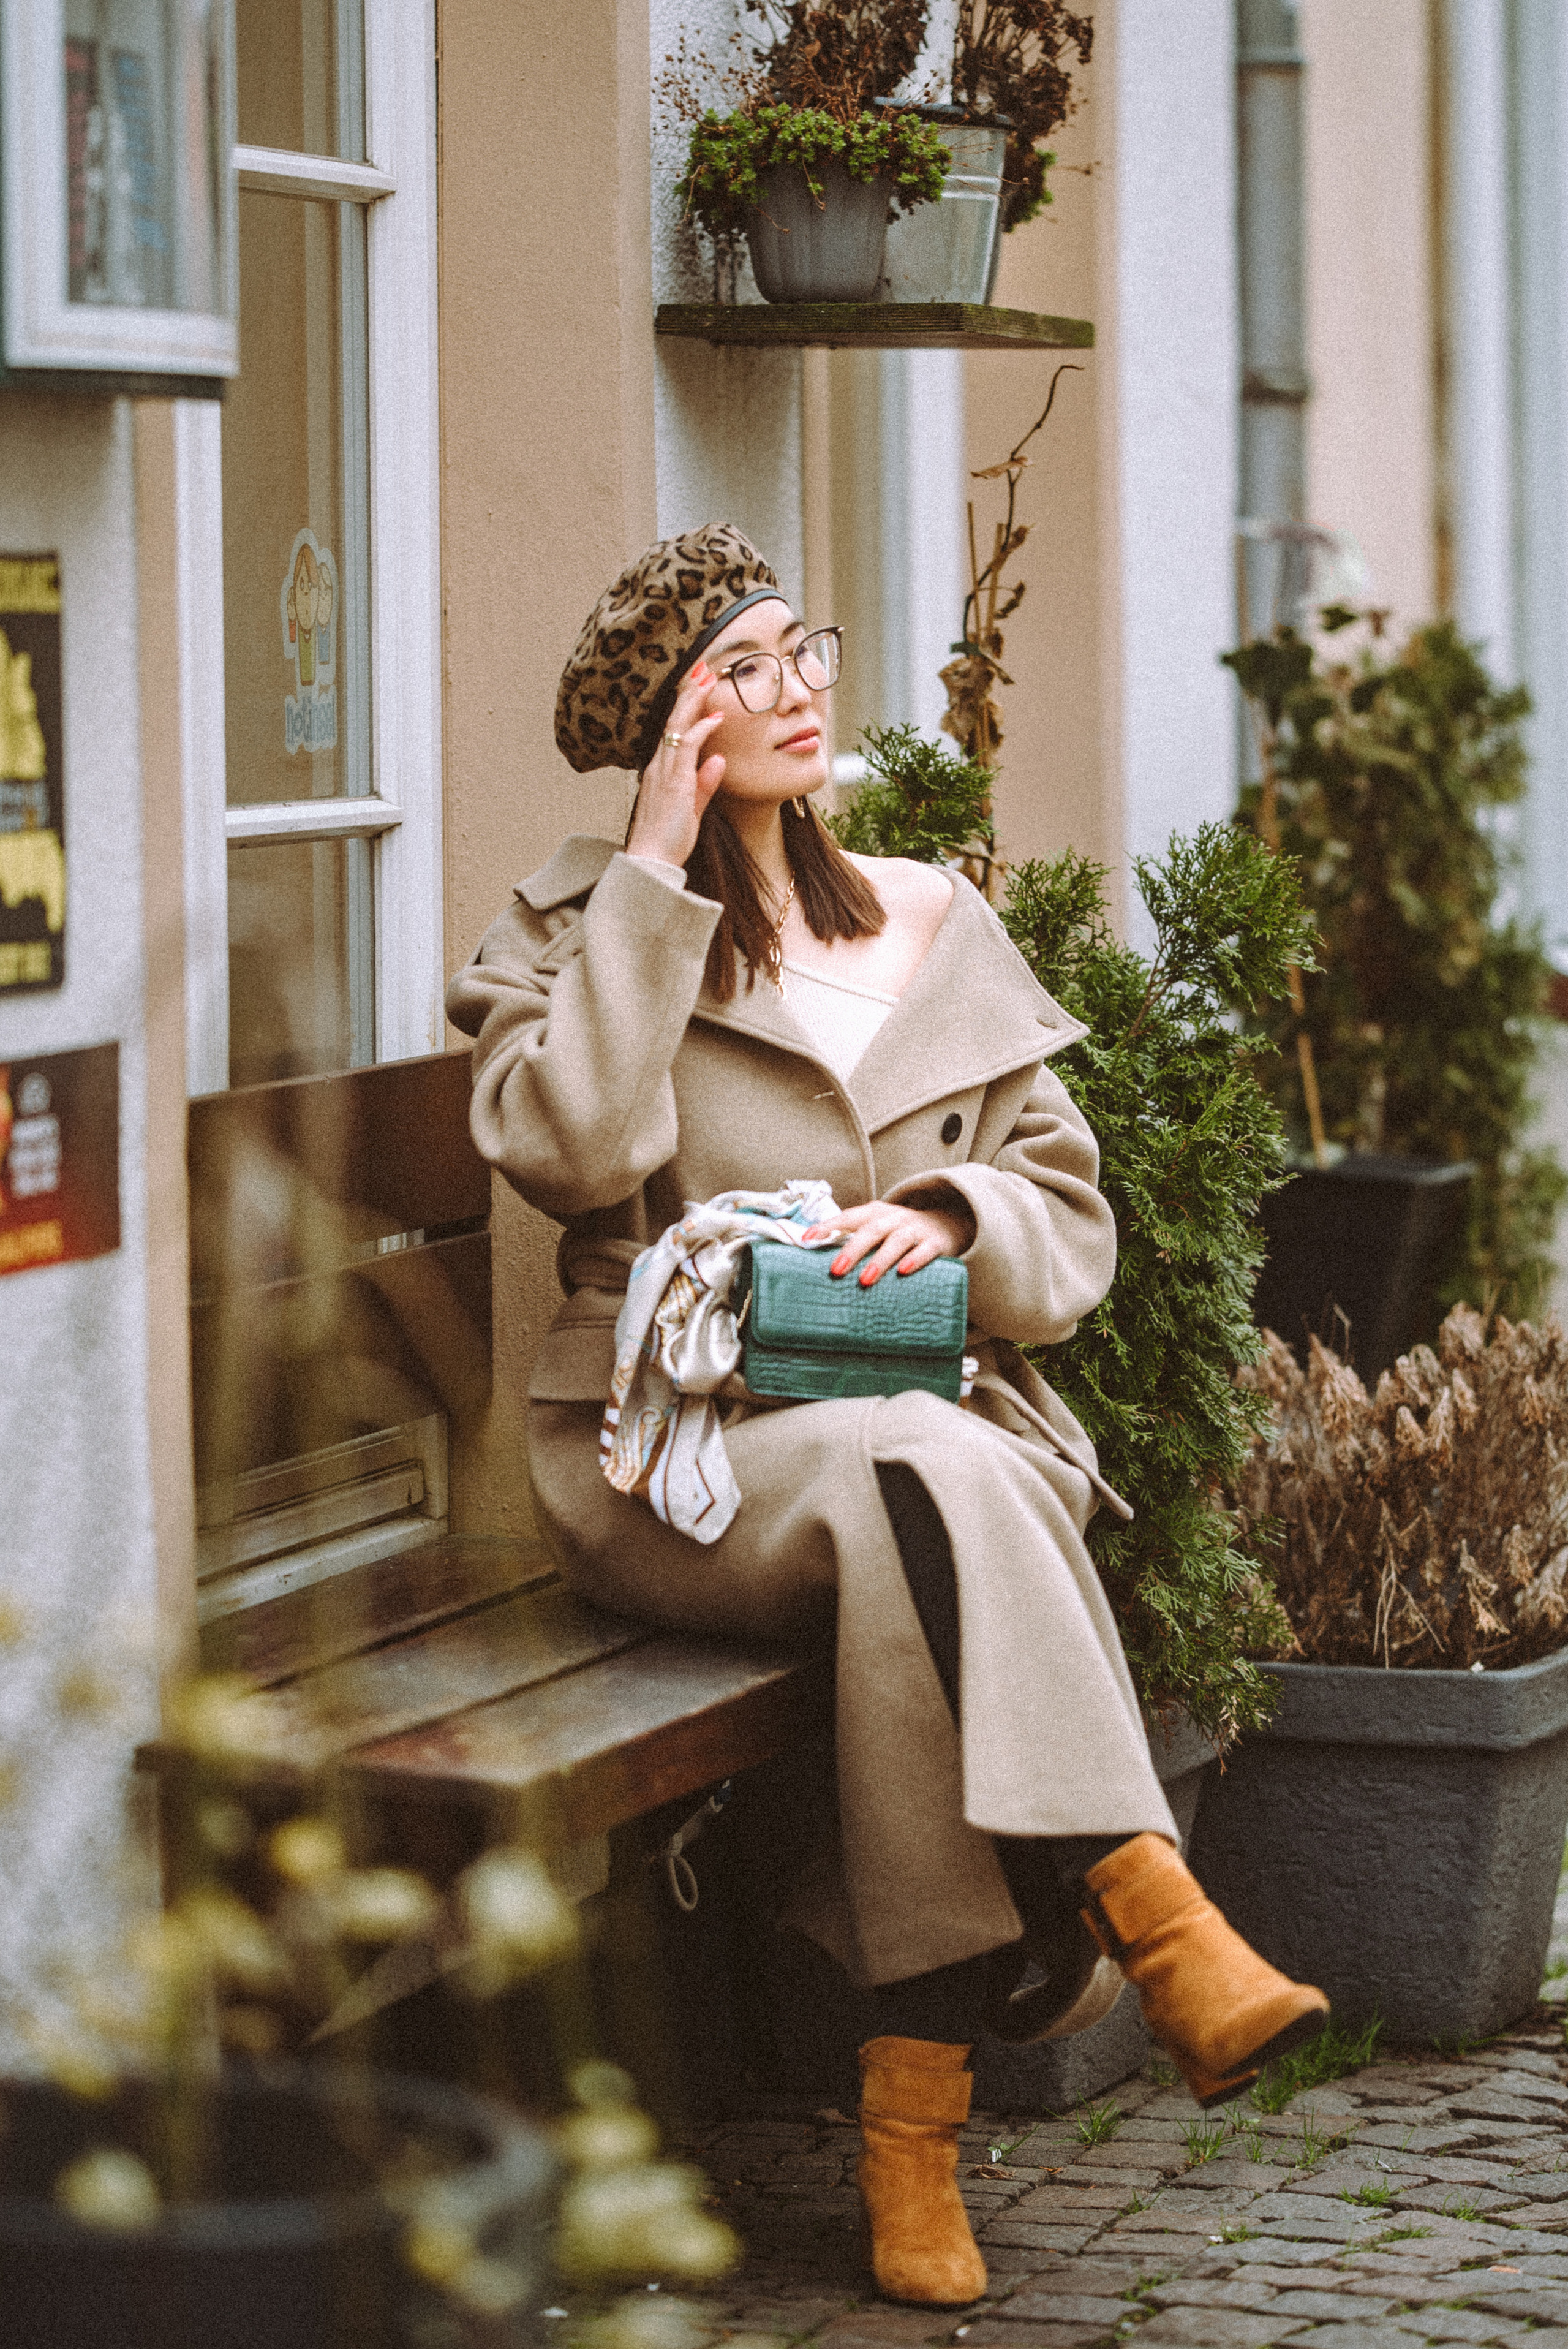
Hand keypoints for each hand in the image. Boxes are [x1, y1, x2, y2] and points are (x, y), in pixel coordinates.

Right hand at [626, 662, 725, 866]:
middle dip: (688, 692)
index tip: (699, 686)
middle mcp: (659, 765)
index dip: (686, 706)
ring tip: (707, 678)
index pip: (674, 730)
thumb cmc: (669, 839)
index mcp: (661, 770)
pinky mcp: (674, 782)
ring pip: (678, 725)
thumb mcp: (692, 808)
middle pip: (673, 719)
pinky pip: (687, 747)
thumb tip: (718, 761)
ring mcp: (664, 772)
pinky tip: (716, 717)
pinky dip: (702, 729)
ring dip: (694, 700)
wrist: (652, 861)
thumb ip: (704, 784)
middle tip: (702, 668)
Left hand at [802, 1198, 974, 1286]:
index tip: (807, 1239)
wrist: (948, 1222)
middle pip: (872, 1230)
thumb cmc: (902, 1231)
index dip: (828, 1226)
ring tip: (865, 1279)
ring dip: (880, 1259)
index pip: (850, 1217)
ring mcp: (916, 1229)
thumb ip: (855, 1238)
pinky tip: (903, 1271)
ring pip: (897, 1241)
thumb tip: (818, 1257)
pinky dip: (915, 1259)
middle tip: (835, 1270)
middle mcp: (895, 1218)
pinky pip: (925, 1250)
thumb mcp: (879, 1228)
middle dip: (853, 1249)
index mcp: (877, 1212)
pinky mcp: (936, 1243)